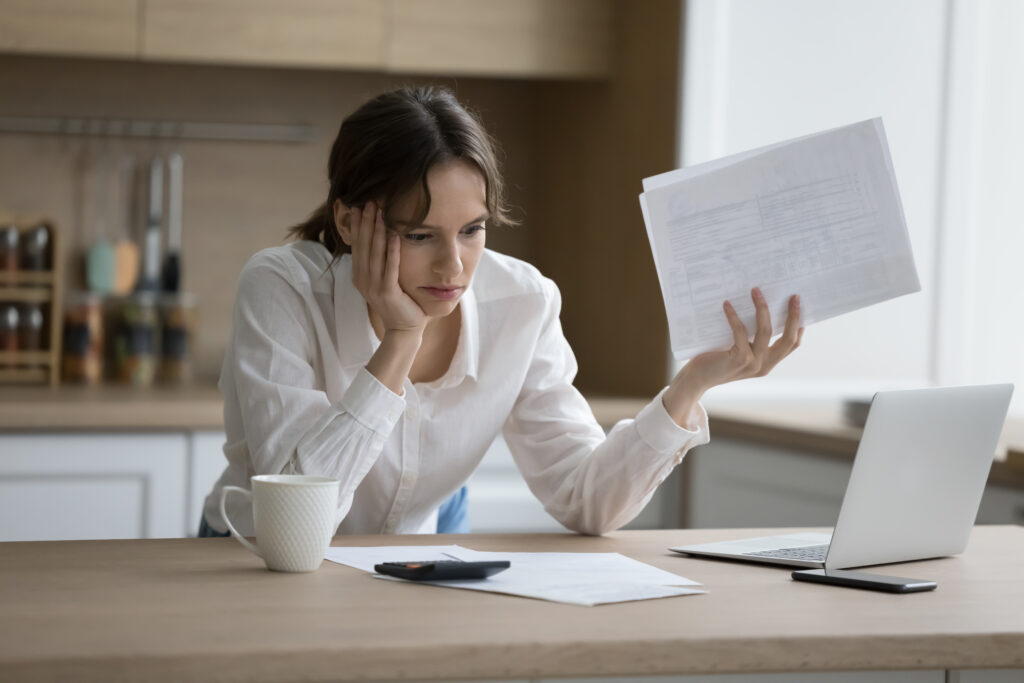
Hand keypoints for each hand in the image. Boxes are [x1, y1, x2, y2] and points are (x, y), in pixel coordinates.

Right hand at [348, 201, 425, 333]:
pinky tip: (395, 235)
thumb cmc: (398, 302)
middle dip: (365, 222)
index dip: (358, 226)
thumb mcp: (384, 279)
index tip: (359, 206)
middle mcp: (363, 280)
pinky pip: (390, 268)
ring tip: (380, 212)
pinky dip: (392, 251)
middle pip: (363, 246)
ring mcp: (374, 287)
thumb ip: (379, 262)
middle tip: (368, 202)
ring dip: (377, 231)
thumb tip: (380, 238)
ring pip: (375, 254)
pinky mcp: (388, 293)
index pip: (357, 246)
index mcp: (360, 276)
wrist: (404, 328)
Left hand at [662, 287, 802, 427]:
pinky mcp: (739, 359)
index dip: (798, 326)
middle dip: (793, 316)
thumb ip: (751, 339)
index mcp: (767, 364)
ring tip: (755, 290)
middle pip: (788, 339)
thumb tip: (758, 307)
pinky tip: (727, 304)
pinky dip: (734, 316)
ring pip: (765, 331)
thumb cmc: (716, 361)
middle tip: (794, 296)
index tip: (800, 306)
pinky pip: (741, 331)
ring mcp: (753, 363)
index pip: (791, 345)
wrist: (697, 379)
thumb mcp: (739, 351)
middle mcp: (764, 365)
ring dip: (762, 308)